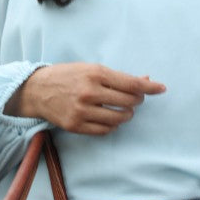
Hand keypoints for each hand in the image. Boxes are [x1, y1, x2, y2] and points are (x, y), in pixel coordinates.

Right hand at [5, 62, 165, 134]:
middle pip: (128, 102)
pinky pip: (105, 130)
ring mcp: (82, 111)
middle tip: (134, 98)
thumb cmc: (68, 76)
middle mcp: (89, 92)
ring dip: (126, 115)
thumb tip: (145, 79)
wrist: (38, 90)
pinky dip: (112, 126)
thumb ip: (118, 76)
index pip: (131, 84)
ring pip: (119, 119)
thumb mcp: (91, 68)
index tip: (161, 89)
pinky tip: (109, 119)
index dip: (150, 87)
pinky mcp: (76, 125)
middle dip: (136, 101)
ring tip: (124, 110)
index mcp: (95, 74)